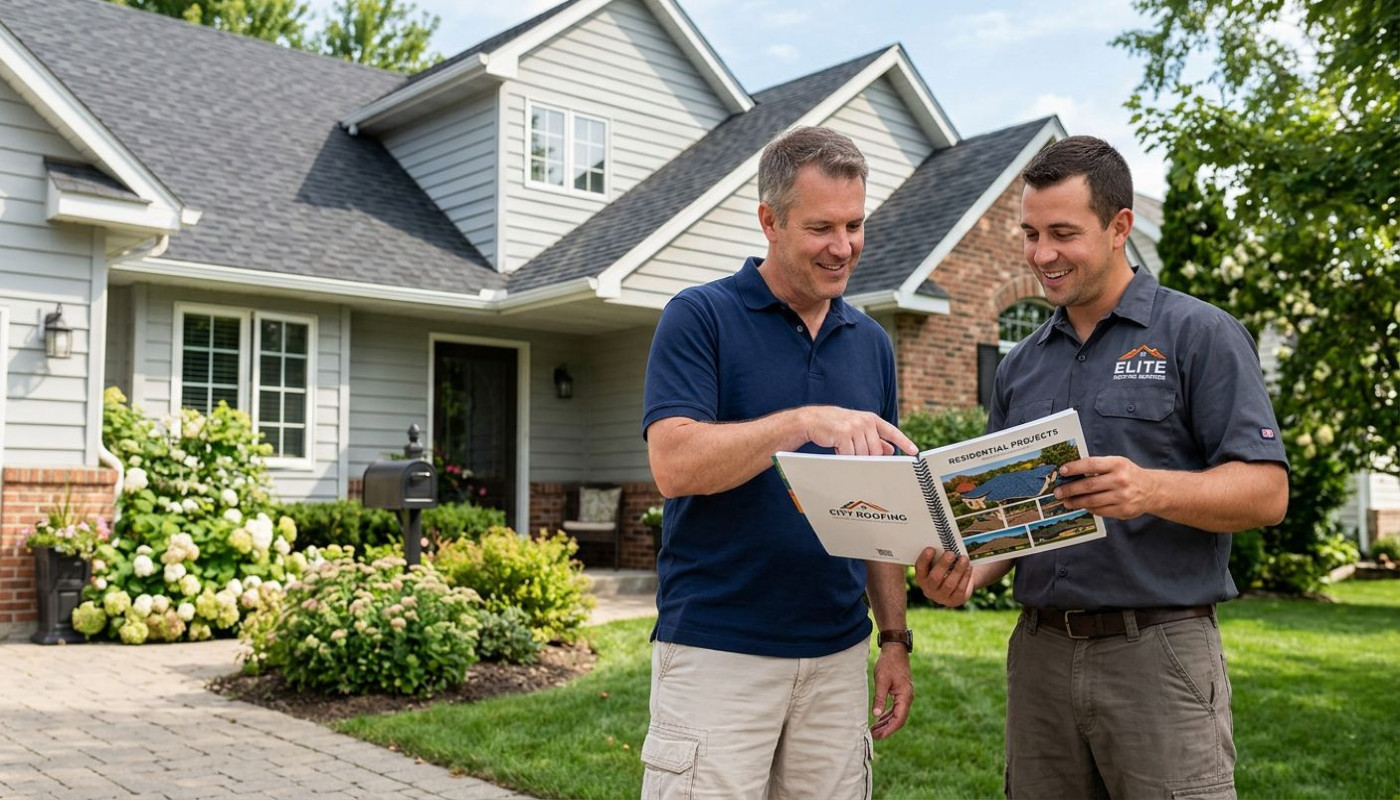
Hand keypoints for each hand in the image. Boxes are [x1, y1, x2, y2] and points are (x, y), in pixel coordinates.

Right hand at [801, 406, 917, 455]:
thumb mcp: (858, 428)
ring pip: (864, 455)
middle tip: (856, 455)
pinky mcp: (843, 434)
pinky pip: (850, 455)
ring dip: (854, 457)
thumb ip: (874, 437)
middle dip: (868, 458)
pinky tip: (838, 450)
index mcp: (871, 419)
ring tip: (844, 449)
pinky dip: (844, 457)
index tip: (914, 452)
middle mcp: (865, 421)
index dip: (904, 442)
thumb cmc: (836, 425)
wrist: (813, 420)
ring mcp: (855, 427)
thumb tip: (890, 449)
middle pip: (876, 451)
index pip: (892, 431)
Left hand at [870, 645, 912, 739]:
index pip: (899, 719)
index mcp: (905, 696)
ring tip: (875, 730)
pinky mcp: (900, 693)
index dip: (889, 729)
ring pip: (897, 714)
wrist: (895, 650)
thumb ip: (880, 698)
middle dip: (887, 729)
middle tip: (874, 736)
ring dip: (886, 723)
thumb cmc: (889, 664)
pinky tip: (879, 719)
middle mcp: (907, 698)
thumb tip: (876, 715)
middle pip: (899, 719)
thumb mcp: (882, 681)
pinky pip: (895, 708)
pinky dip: (887, 715)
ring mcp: (905, 696)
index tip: (879, 736)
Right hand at [914, 549, 973, 606]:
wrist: (955, 585)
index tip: (931, 549)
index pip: (920, 568)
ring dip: (958, 570)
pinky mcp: (955, 600)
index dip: (925, 559)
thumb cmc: (945, 568)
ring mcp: (941, 597)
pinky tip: (969, 567)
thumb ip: (938, 555)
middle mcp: (929, 589)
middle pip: (935, 577)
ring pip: (949, 584)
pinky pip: (960, 589)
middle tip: (950, 553)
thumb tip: (945, 543)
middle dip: (943, 564)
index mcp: (921, 577)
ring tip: (964, 558)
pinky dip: (965, 577)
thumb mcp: (938, 563)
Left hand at [1055, 456, 1158, 519]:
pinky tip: (1081, 506)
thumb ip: (1097, 467)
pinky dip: (1088, 508)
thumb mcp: (1117, 463)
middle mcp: (1120, 480)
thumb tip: (1070, 473)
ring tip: (1066, 501)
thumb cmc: (1128, 474)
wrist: (1152, 490)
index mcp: (1117, 464)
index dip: (1074, 468)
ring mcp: (1122, 496)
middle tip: (1058, 492)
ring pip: (1092, 501)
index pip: (1091, 464)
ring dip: (1075, 502)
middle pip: (1088, 485)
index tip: (1062, 471)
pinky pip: (1100, 511)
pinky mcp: (1123, 510)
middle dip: (1069, 489)